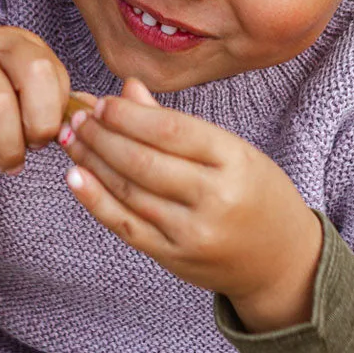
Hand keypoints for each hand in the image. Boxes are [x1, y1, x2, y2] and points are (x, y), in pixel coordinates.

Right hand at [0, 27, 70, 209]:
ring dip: (6, 141)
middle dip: (39, 123)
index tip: (44, 140)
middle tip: (30, 150)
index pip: (57, 77)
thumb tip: (78, 130)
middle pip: (35, 75)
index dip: (55, 116)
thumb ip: (48, 110)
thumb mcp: (19, 100)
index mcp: (27, 45)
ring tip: (6, 162)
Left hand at [59, 78, 322, 331]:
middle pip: (142, 161)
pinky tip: (74, 176)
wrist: (283, 262)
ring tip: (70, 140)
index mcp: (235, 161)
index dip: (128, 115)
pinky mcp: (174, 257)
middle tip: (76, 119)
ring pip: (129, 191)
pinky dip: (94, 200)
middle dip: (101, 136)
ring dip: (91, 162)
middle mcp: (216, 198)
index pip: (170, 131)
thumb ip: (175, 124)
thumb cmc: (255, 194)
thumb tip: (126, 89)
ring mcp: (193, 232)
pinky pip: (125, 226)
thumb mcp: (231, 151)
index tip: (102, 104)